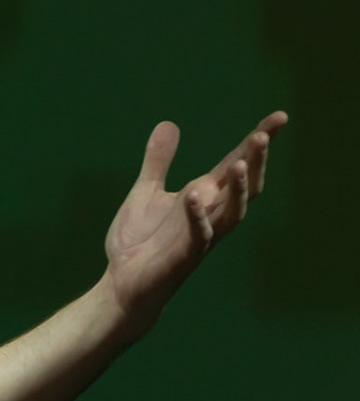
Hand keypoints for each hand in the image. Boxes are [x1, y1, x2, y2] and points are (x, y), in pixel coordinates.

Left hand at [101, 111, 283, 329]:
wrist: (121, 284)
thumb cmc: (140, 241)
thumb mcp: (146, 192)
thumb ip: (159, 161)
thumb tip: (168, 123)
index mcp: (203, 196)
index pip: (235, 163)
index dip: (256, 140)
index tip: (279, 117)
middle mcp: (209, 214)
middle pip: (243, 186)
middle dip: (254, 162)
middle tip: (263, 135)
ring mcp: (200, 236)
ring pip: (231, 212)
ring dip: (236, 189)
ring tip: (240, 162)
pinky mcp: (184, 257)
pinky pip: (198, 236)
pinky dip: (197, 216)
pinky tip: (193, 196)